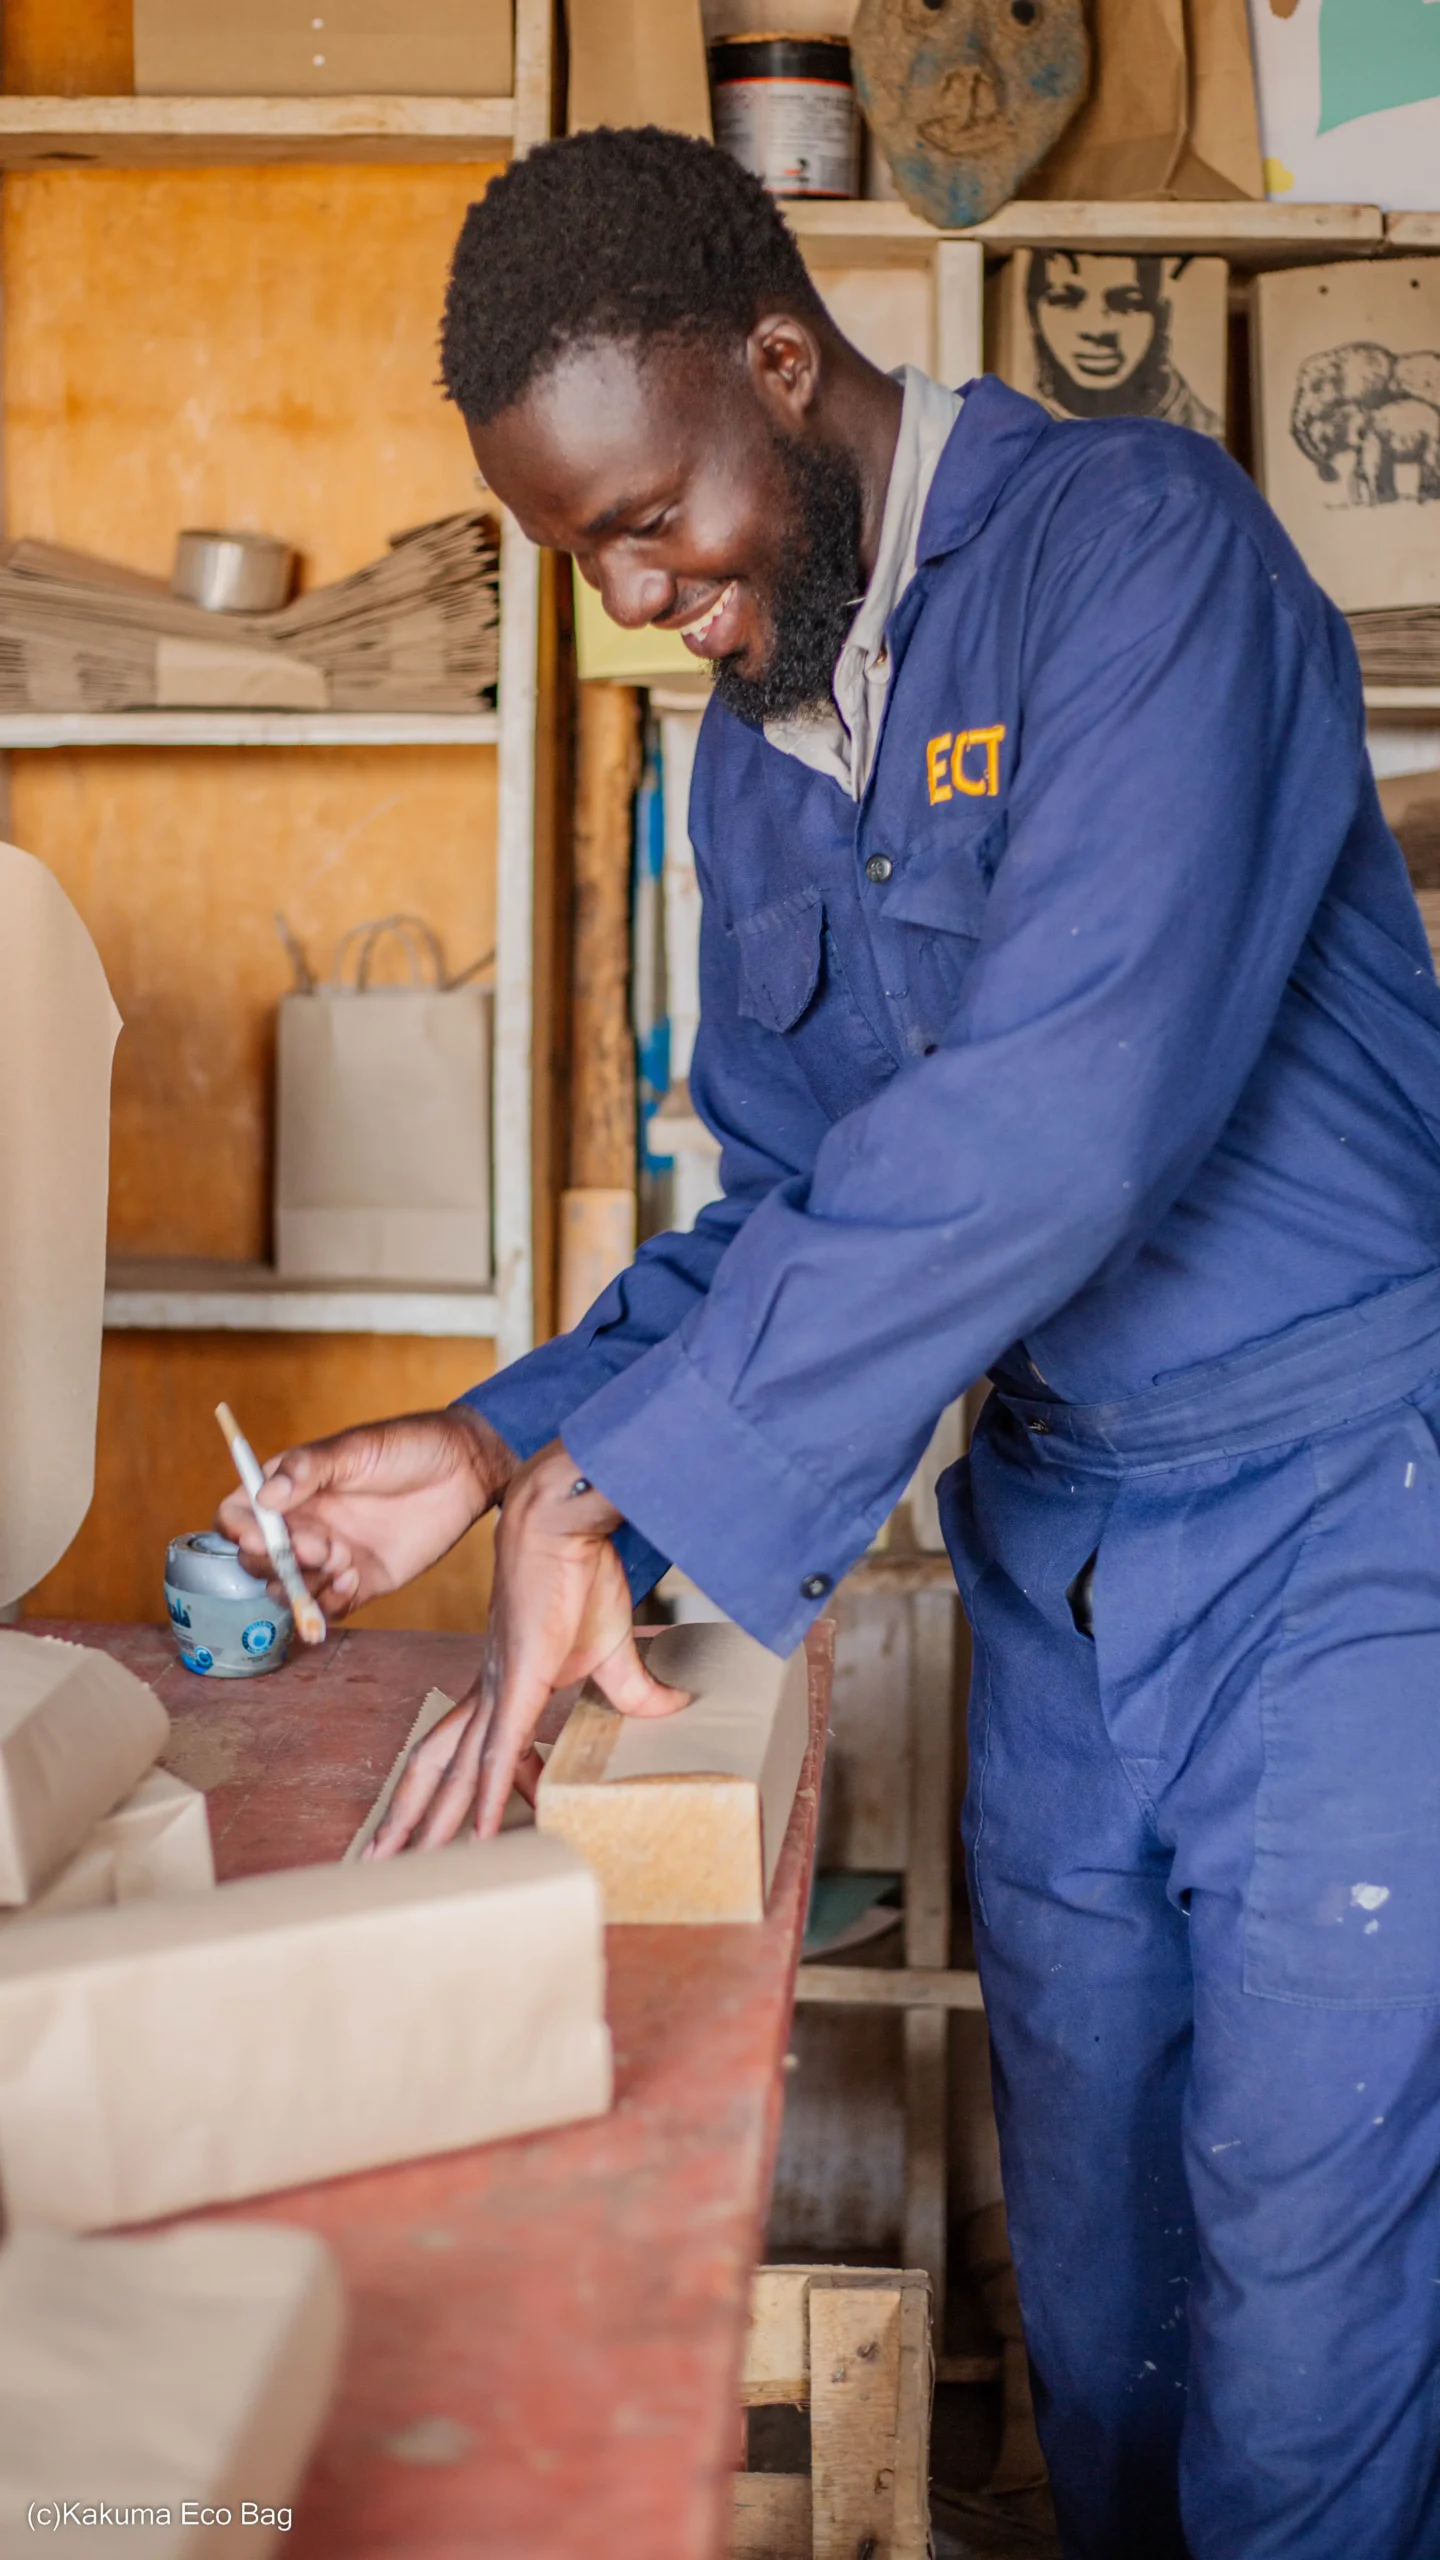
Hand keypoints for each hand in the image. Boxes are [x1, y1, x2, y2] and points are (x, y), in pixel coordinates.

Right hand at [215, 1407, 515, 1620]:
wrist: (465, 1470)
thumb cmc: (407, 1446)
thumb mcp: (355, 1449)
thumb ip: (308, 1469)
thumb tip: (265, 1496)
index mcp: (289, 1488)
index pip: (238, 1515)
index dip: (237, 1530)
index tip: (257, 1535)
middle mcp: (302, 1525)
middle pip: (256, 1559)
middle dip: (275, 1561)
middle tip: (316, 1547)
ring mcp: (329, 1556)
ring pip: (288, 1588)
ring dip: (303, 1585)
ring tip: (342, 1561)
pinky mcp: (360, 1581)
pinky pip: (328, 1607)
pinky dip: (330, 1604)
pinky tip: (354, 1578)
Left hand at [365, 1439, 686, 1853]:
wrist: (561, 1522)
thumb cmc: (579, 1572)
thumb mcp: (612, 1647)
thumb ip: (634, 1689)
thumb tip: (672, 1707)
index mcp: (502, 1683)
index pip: (472, 1749)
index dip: (469, 1794)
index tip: (468, 1835)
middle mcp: (488, 1692)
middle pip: (435, 1766)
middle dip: (408, 1817)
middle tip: (378, 1862)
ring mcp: (500, 1690)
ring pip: (452, 1771)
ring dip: (428, 1821)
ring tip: (398, 1864)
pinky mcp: (521, 1685)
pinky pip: (497, 1756)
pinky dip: (486, 1800)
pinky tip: (476, 1838)